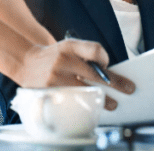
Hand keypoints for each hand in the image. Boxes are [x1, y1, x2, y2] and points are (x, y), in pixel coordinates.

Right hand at [14, 38, 134, 109]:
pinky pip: (72, 101)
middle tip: (128, 89)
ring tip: (112, 104)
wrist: (26, 62)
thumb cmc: (54, 57)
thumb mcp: (68, 47)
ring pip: (85, 91)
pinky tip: (90, 107)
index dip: (105, 58)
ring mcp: (55, 77)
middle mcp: (62, 60)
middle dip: (115, 83)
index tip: (107, 65)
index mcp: (69, 46)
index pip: (95, 50)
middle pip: (95, 74)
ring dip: (102, 99)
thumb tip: (109, 73)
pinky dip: (84, 105)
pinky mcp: (49, 92)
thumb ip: (86, 55)